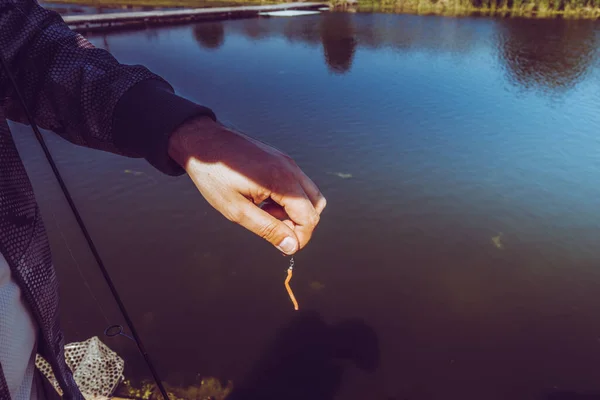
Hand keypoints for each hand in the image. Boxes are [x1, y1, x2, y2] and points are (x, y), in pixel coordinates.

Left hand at [168, 117, 325, 254]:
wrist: (202, 141)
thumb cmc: (214, 176)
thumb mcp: (237, 210)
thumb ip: (268, 229)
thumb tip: (292, 247)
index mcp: (282, 180)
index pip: (309, 217)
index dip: (300, 238)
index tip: (282, 247)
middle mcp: (290, 168)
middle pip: (316, 206)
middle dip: (300, 224)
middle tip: (273, 229)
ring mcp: (287, 162)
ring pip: (309, 194)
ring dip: (294, 212)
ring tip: (265, 214)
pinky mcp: (280, 159)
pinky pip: (296, 184)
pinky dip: (288, 199)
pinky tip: (263, 201)